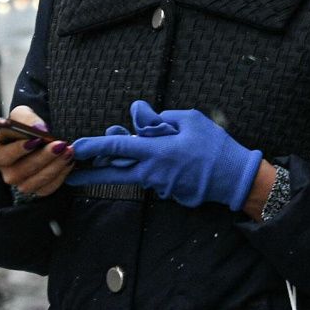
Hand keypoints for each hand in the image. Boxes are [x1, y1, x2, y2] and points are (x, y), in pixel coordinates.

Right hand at [0, 105, 73, 198]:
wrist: (42, 136)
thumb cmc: (28, 126)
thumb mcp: (23, 114)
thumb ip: (27, 118)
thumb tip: (39, 129)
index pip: (2, 157)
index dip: (18, 150)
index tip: (36, 140)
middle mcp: (8, 173)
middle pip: (20, 172)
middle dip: (43, 157)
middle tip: (60, 145)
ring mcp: (23, 183)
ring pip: (35, 182)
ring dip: (54, 167)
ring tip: (68, 151)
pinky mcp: (39, 189)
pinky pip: (48, 188)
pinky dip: (61, 175)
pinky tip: (69, 161)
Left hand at [67, 100, 263, 210]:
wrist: (236, 178)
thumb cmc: (215, 146)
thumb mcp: (191, 120)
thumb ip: (160, 118)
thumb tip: (137, 115)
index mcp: (156, 151)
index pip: (117, 147)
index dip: (93, 147)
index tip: (75, 148)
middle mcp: (152, 173)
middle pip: (113, 174)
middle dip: (91, 175)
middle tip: (73, 177)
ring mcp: (160, 186)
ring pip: (136, 173)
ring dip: (132, 162)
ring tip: (144, 145)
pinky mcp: (169, 195)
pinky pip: (154, 179)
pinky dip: (155, 168)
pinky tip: (174, 160)